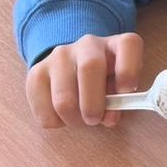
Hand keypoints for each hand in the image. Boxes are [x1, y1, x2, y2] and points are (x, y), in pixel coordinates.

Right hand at [25, 32, 143, 128]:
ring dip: (73, 119)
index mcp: (116, 45)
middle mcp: (88, 44)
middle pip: (89, 68)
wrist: (71, 66)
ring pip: (63, 97)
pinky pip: (43, 108)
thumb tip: (108, 117)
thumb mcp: (120, 86)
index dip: (129, 71)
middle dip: (93, 104)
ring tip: (79, 120)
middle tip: (94, 120)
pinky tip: (62, 116)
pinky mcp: (36, 72)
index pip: (128, 45)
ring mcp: (59, 56)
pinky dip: (55, 122)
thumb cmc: (104, 82)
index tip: (126, 91)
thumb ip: (119, 100)